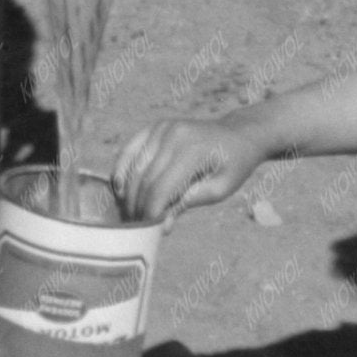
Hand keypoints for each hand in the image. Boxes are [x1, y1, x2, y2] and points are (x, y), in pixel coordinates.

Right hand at [113, 115, 262, 223]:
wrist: (237, 135)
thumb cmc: (233, 165)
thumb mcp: (220, 189)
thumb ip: (190, 203)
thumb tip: (163, 226)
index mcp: (193, 151)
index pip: (162, 188)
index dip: (151, 211)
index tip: (149, 229)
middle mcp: (174, 135)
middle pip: (145, 178)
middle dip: (138, 205)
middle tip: (137, 226)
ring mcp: (162, 128)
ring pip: (134, 166)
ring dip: (128, 192)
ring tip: (130, 213)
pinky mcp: (155, 127)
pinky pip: (130, 149)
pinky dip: (121, 169)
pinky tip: (118, 189)